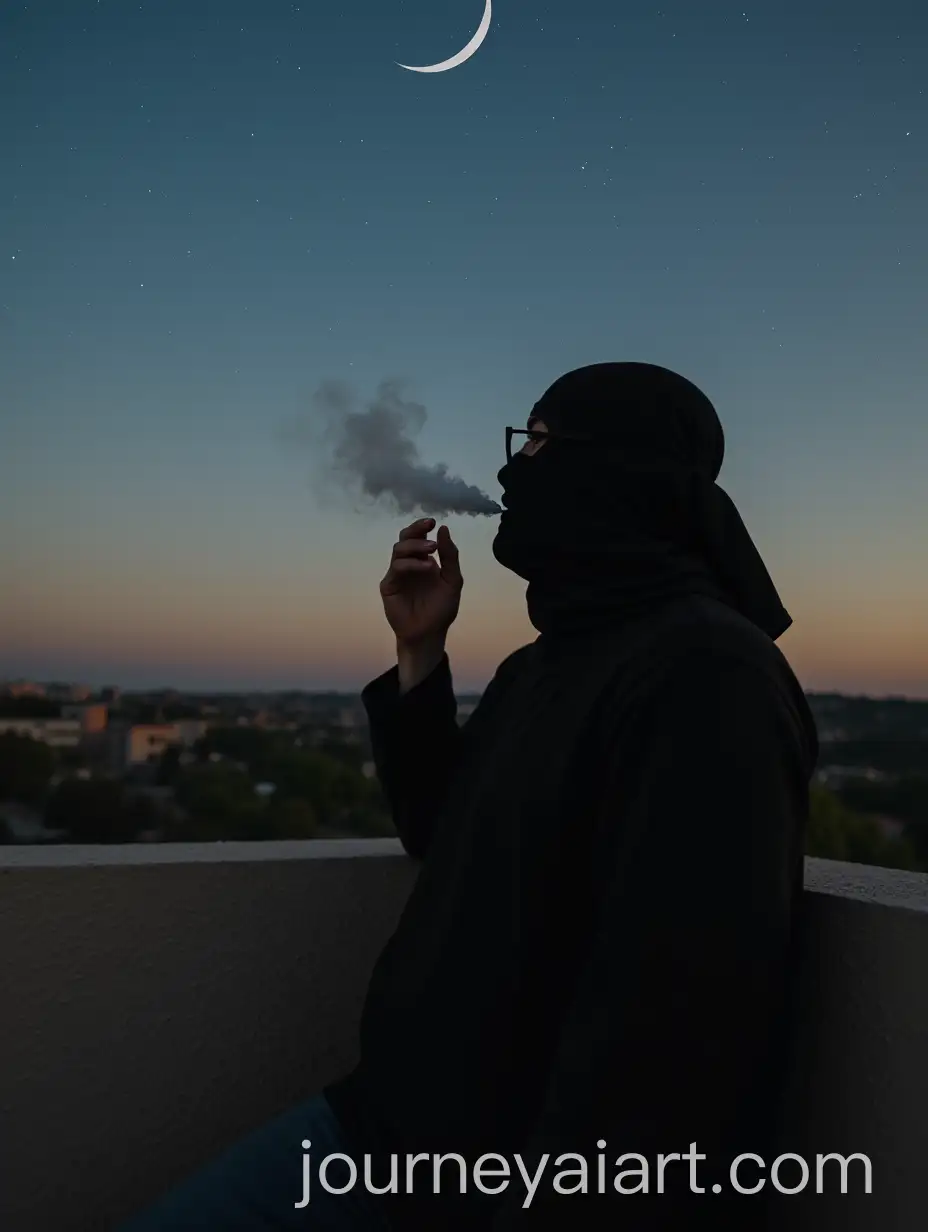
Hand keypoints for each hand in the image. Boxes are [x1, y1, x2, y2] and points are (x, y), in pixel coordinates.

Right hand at [380, 518, 462, 648]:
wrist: (429, 634)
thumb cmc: (441, 609)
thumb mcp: (453, 580)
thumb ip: (450, 556)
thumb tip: (443, 529)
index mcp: (423, 561)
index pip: (417, 537)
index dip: (421, 527)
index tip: (433, 521)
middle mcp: (408, 564)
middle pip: (404, 538)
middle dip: (415, 530)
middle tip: (428, 527)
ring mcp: (397, 574)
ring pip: (398, 550)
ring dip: (415, 546)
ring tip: (432, 550)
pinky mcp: (389, 585)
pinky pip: (396, 568)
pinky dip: (411, 563)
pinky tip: (427, 567)